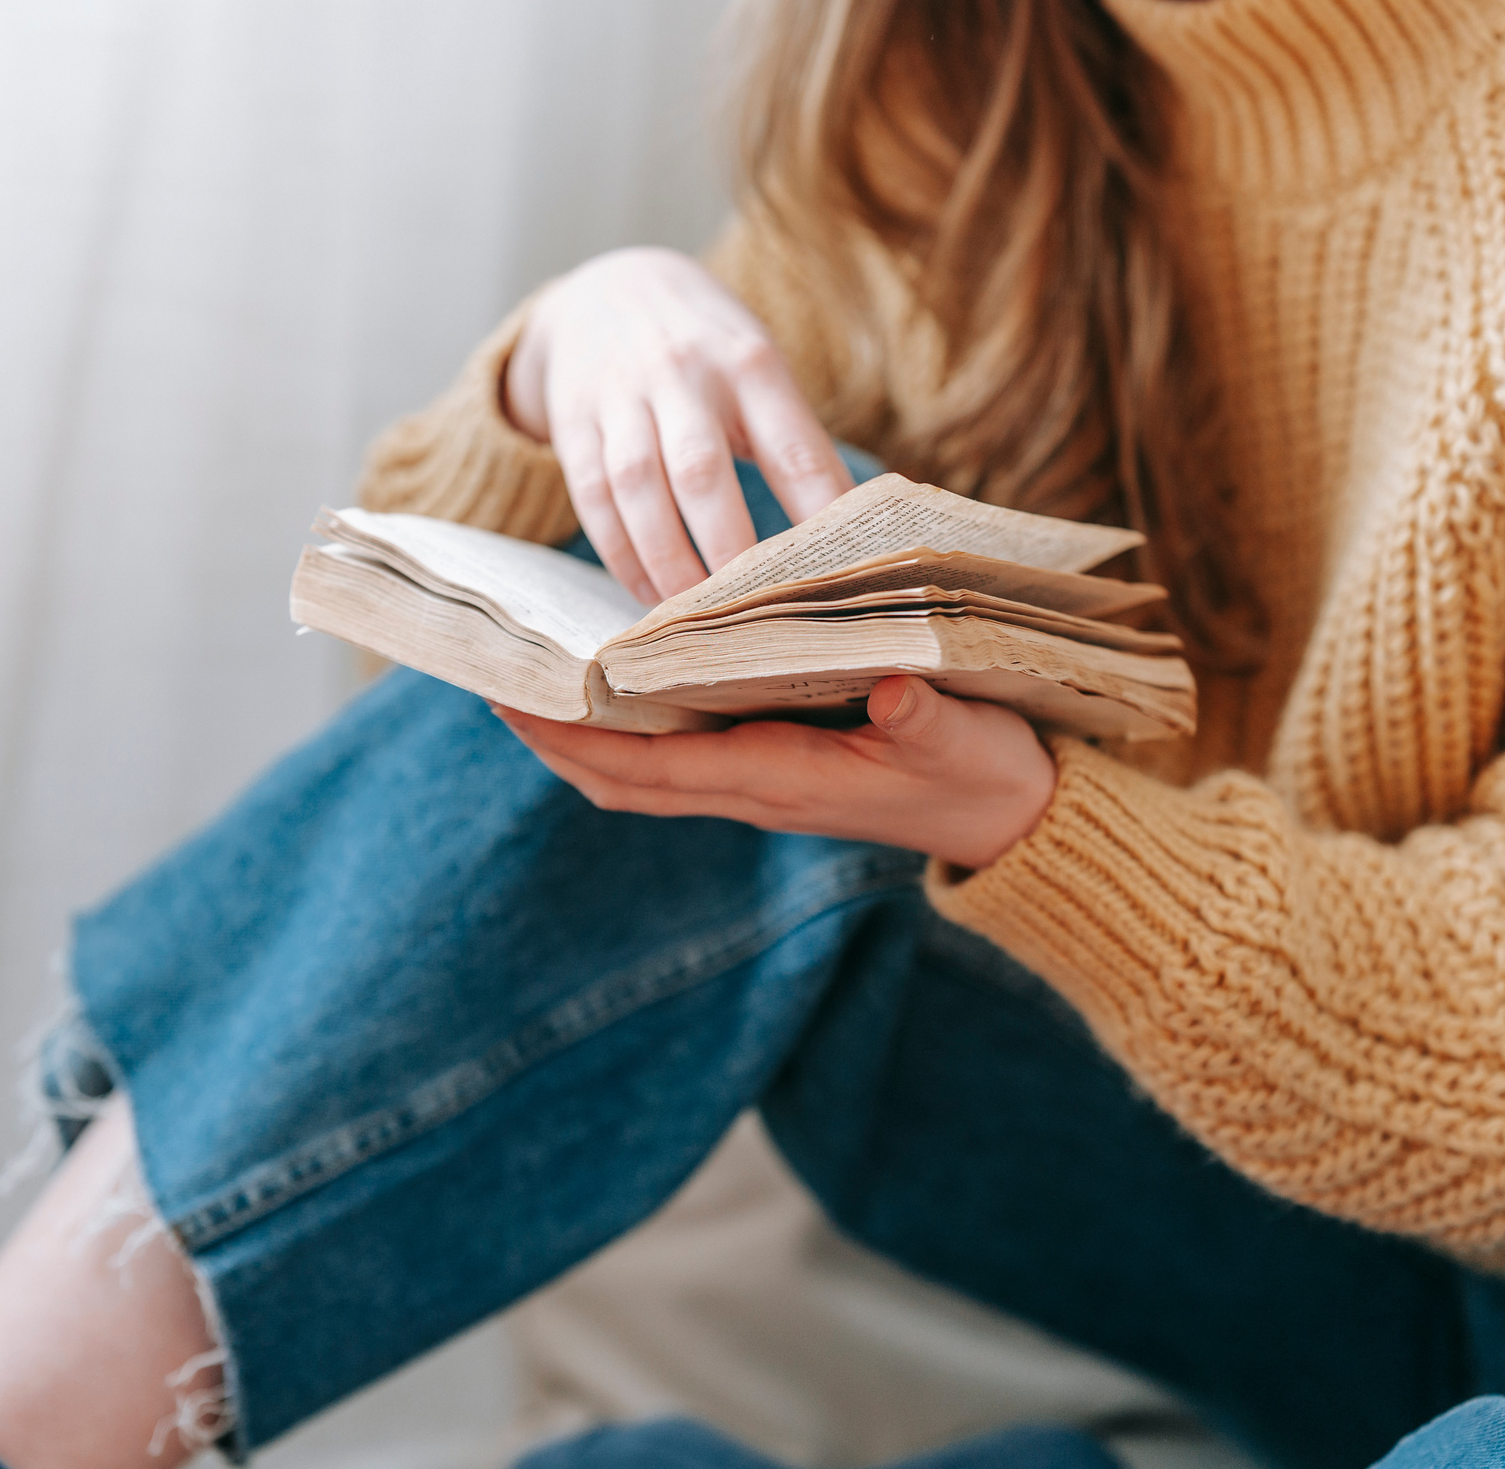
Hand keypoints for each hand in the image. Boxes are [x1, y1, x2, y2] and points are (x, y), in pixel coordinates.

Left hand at [495, 677, 1057, 870]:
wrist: (1013, 821)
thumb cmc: (984, 771)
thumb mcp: (963, 736)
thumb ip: (923, 715)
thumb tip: (889, 686)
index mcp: (783, 778)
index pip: (656, 767)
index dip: (581, 739)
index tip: (518, 700)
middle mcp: (756, 789)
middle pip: (624, 779)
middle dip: (555, 740)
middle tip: (492, 683)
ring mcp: (760, 786)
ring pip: (644, 775)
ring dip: (583, 741)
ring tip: (531, 684)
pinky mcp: (775, 773)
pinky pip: (678, 762)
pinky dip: (631, 734)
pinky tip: (614, 689)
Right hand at [505, 246, 854, 604]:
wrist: (609, 287)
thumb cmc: (709, 349)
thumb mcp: (758, 366)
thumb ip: (793, 438)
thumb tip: (850, 532)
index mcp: (749, 363)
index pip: (792, 446)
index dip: (818, 512)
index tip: (842, 573)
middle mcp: (683, 374)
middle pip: (703, 472)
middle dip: (728, 550)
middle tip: (753, 613)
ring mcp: (621, 396)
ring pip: (638, 488)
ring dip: (667, 561)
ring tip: (693, 618)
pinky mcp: (574, 420)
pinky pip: (592, 497)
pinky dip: (621, 554)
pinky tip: (646, 594)